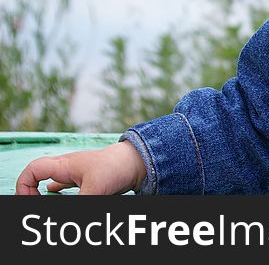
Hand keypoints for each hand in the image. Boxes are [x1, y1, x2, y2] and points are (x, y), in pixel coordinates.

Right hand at [15, 141, 147, 194]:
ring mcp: (77, 172)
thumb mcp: (94, 190)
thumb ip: (80, 203)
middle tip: (35, 203)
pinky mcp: (87, 179)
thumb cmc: (116, 167)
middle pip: (39, 176)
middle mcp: (67, 167)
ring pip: (52, 182)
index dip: (25, 185)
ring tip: (42, 202)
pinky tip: (56, 195)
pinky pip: (65, 185)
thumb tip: (69, 211)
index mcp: (64, 165)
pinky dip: (58, 193)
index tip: (32, 199)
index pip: (33, 170)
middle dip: (33, 191)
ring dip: (45, 193)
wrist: (137, 162)